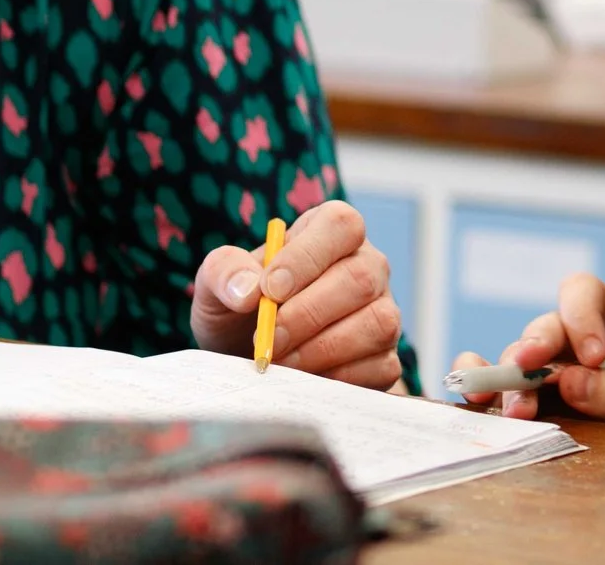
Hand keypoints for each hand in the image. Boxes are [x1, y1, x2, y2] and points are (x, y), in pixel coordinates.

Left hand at [190, 200, 401, 389]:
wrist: (256, 362)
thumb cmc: (240, 312)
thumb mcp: (217, 286)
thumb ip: (224, 272)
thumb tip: (248, 288)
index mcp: (330, 231)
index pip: (340, 225)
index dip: (307, 257)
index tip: (270, 290)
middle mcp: (367, 266)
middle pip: (360, 279)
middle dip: (308, 314)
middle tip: (268, 339)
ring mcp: (384, 311)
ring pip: (377, 324)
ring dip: (322, 350)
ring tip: (281, 361)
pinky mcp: (388, 357)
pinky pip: (380, 367)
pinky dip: (338, 379)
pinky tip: (305, 380)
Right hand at [452, 271, 604, 426]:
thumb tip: (574, 381)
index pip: (586, 293)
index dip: (583, 315)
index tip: (594, 356)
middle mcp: (565, 340)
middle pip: (545, 325)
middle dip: (536, 345)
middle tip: (530, 368)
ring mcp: (536, 366)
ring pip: (516, 356)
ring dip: (512, 380)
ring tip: (517, 411)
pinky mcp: (513, 391)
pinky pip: (486, 374)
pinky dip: (476, 378)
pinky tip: (474, 393)